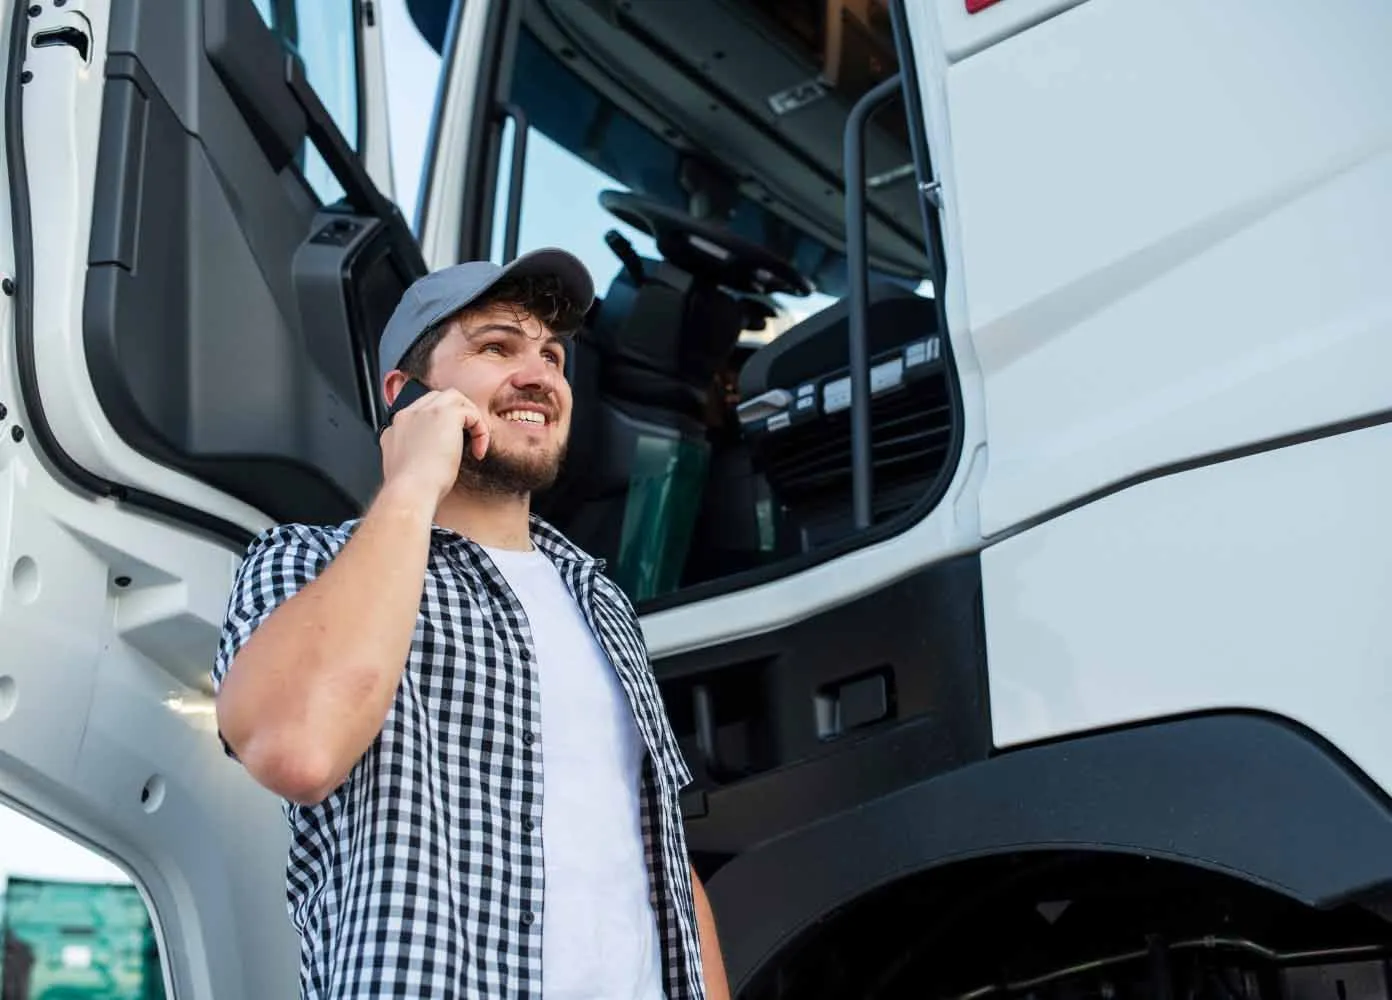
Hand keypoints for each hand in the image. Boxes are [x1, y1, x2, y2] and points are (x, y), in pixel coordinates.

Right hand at [380, 386, 489, 503]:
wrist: (411, 492)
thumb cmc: (411, 488)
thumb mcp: (407, 466)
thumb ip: (414, 451)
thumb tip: (430, 453)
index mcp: (397, 427)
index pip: (421, 414)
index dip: (438, 427)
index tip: (446, 447)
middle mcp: (409, 414)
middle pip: (437, 399)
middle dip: (455, 416)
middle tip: (465, 440)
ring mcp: (426, 411)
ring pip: (454, 398)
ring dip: (468, 417)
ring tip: (474, 441)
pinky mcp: (446, 414)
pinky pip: (471, 413)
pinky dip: (480, 430)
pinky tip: (478, 451)